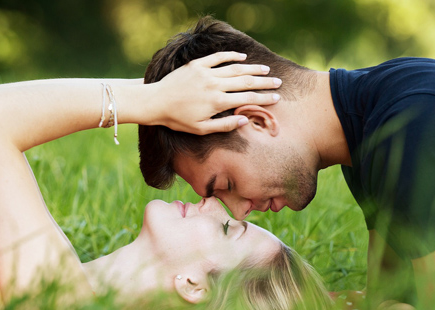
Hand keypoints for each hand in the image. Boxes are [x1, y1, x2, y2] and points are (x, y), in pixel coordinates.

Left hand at [149, 51, 281, 134]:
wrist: (156, 102)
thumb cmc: (178, 119)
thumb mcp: (201, 129)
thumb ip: (224, 125)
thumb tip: (245, 119)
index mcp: (217, 102)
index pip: (247, 99)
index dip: (264, 98)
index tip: (277, 98)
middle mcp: (214, 85)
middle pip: (246, 82)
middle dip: (264, 83)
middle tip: (278, 82)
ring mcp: (206, 73)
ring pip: (235, 68)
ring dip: (252, 69)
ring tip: (265, 70)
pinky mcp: (197, 65)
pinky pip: (218, 58)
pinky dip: (231, 56)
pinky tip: (243, 58)